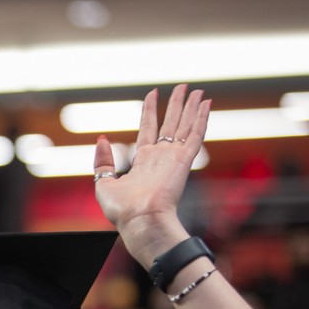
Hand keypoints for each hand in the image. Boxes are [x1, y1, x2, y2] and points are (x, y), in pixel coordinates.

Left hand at [93, 85, 210, 265]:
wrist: (139, 221)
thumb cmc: (122, 210)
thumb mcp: (103, 182)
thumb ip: (103, 161)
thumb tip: (102, 139)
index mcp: (143, 161)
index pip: (148, 128)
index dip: (150, 110)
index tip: (153, 93)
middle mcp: (161, 157)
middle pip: (171, 123)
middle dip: (177, 104)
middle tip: (185, 87)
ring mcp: (174, 157)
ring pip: (186, 125)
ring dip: (192, 107)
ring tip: (199, 90)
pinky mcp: (184, 161)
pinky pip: (196, 134)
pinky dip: (202, 118)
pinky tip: (207, 103)